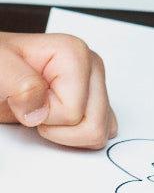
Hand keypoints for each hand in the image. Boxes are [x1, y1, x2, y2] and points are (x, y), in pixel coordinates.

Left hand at [0, 32, 117, 147]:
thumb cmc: (0, 66)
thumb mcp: (0, 69)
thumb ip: (22, 86)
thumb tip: (39, 111)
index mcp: (75, 55)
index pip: (73, 111)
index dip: (42, 116)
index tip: (24, 101)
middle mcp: (91, 68)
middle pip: (94, 123)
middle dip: (57, 128)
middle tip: (34, 110)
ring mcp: (96, 84)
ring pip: (101, 131)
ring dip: (66, 134)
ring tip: (44, 113)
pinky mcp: (95, 99)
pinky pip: (103, 129)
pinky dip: (77, 136)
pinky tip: (57, 121)